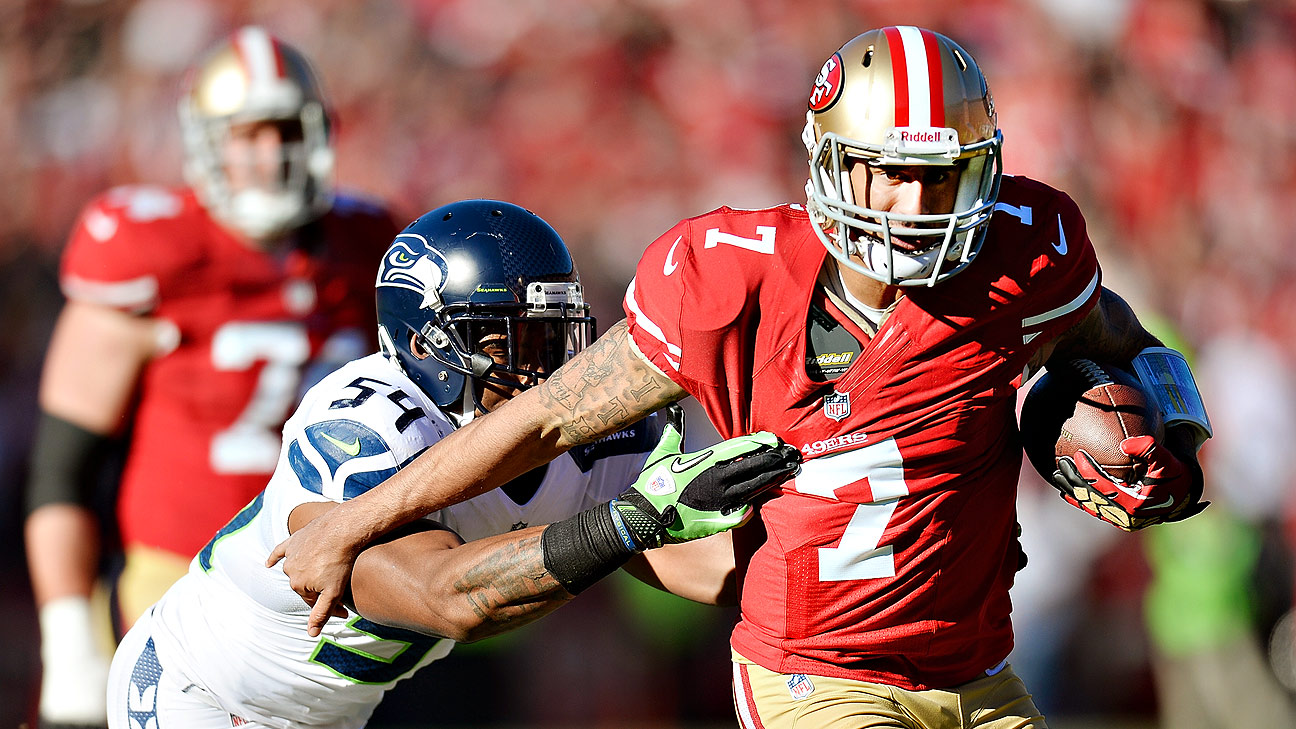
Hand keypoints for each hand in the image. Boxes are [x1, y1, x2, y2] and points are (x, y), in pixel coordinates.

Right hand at [266, 506, 365, 636]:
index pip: (313, 601)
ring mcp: (290, 555)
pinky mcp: (293, 540)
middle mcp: (289, 571)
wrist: (341, 529)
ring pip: (298, 568)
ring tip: (324, 571)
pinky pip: (280, 551)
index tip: (344, 610)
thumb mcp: (333, 592)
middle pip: (306, 585)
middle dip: (320, 590)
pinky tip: (268, 563)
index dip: (329, 607)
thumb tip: (311, 634)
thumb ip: (321, 613)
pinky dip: (275, 557)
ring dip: (307, 573)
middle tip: (339, 588)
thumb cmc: (340, 562)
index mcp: (298, 585)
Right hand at [614, 423, 800, 548]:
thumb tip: (674, 408)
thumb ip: (674, 429)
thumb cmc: (652, 483)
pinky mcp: (718, 519)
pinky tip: (765, 499)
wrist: (644, 515)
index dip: (759, 442)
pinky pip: (743, 512)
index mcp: (706, 460)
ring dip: (772, 479)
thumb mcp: (663, 450)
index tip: (773, 440)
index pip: (740, 447)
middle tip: (791, 455)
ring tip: (787, 472)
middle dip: (773, 459)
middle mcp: (717, 478)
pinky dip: (753, 505)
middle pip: (753, 466)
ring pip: (754, 487)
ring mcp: (720, 500)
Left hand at [1052, 434, 1207, 531]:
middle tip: (1060, 464)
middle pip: (1092, 497)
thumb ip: (1149, 449)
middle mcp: (1125, 516)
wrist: (1184, 495)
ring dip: (1072, 490)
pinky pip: (1095, 509)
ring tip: (1056, 475)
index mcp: (1135, 505)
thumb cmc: (1175, 474)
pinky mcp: (1119, 518)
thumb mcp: (1167, 459)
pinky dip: (1080, 500)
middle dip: (1074, 481)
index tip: (1077, 455)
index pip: (1105, 487)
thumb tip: (1125, 444)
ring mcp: (1120, 519)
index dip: (1088, 472)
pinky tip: (1066, 491)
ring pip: (1090, 504)